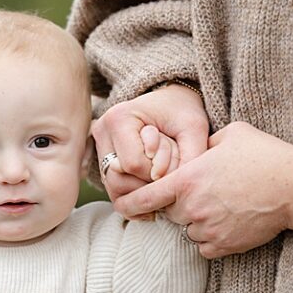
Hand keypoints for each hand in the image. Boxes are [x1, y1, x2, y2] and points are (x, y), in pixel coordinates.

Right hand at [94, 83, 209, 198]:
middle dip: (149, 183)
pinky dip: (134, 191)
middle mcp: (101, 131)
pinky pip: (112, 186)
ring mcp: (98, 144)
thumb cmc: (182, 112)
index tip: (177, 162)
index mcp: (118, 119)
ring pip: (112, 186)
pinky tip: (152, 184)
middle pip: (118, 178)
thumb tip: (173, 191)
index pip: (133, 164)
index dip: (159, 173)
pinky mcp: (101, 156)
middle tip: (169, 171)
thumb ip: (190, 158)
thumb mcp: (194, 129)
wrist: (169, 101)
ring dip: (141, 189)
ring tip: (161, 175)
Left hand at [116, 121, 292, 257]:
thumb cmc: (263, 156)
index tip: (120, 205)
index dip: (127, 203)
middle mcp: (192, 207)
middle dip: (176, 206)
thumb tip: (184, 146)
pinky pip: (203, 247)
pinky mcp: (225, 245)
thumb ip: (197, 144)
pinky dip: (208, 239)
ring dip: (194, 222)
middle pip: (167, 213)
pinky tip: (223, 223)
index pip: (141, 198)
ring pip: (186, 230)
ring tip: (217, 207)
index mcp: (185, 180)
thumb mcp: (225, 136)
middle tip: (199, 195)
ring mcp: (208, 228)